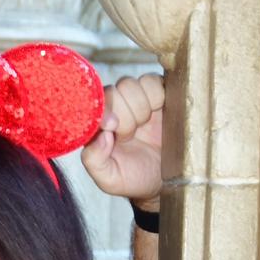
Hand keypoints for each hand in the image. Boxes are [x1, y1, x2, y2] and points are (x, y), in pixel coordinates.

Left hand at [82, 73, 163, 210]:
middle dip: (124, 114)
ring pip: (131, 84)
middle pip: (113, 91)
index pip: (93, 105)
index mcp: (97, 126)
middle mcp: (114, 108)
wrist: (166, 179)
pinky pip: (152, 80)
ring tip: (145, 126)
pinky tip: (160, 113)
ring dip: (140, 106)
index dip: (104, 111)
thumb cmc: (134, 178)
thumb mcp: (109, 178)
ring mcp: (135, 98)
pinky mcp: (157, 92)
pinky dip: (157, 96)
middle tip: (132, 135)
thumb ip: (94, 160)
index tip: (113, 126)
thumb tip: (101, 135)